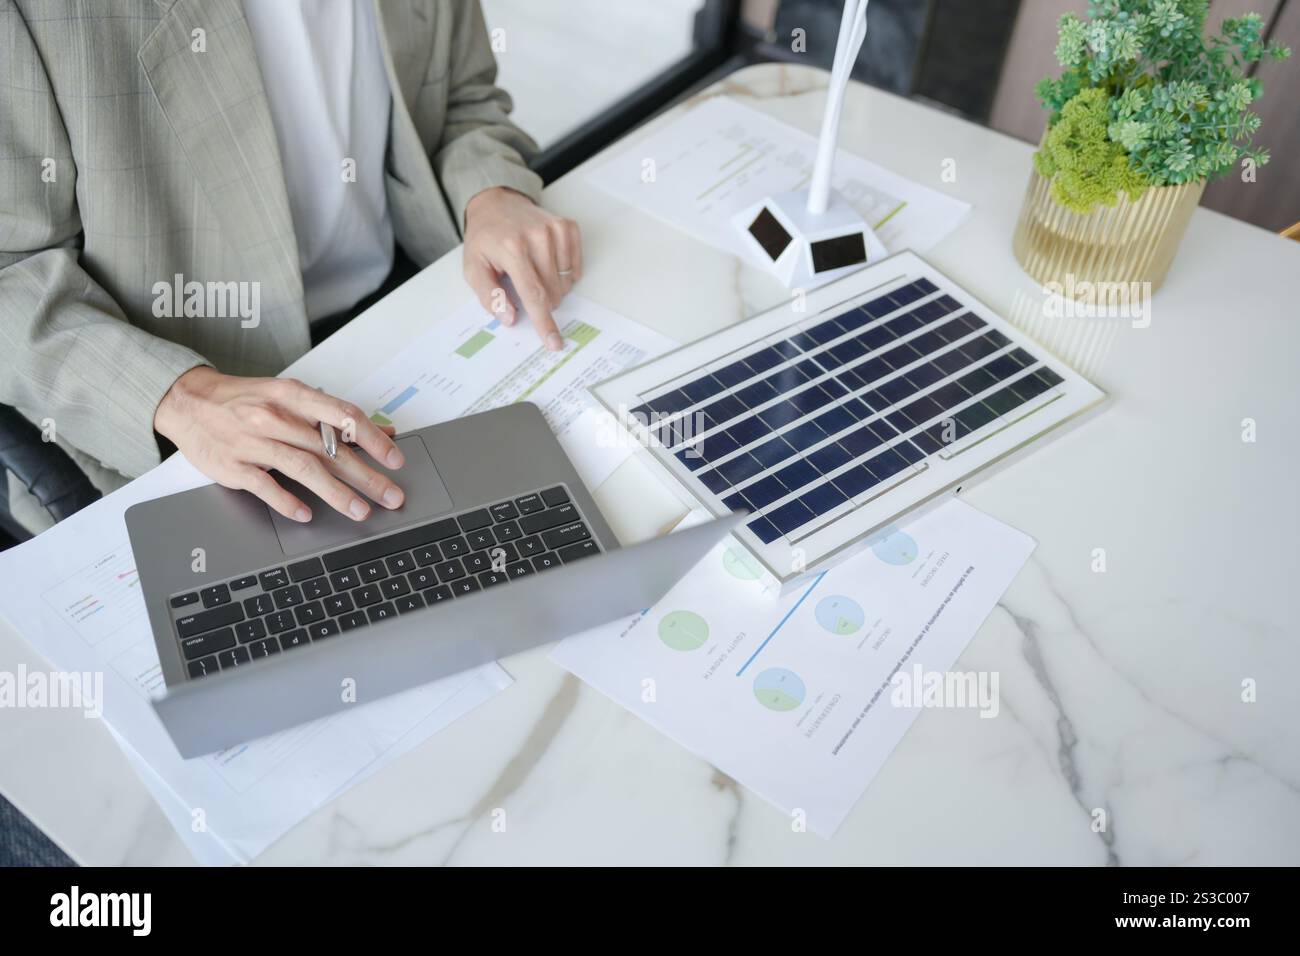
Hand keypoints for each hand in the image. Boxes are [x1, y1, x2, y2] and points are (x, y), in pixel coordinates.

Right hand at [154, 367, 405, 522]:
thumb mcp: (292, 397)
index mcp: (293, 396)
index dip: (373, 439)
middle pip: (329, 449)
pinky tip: (306, 515)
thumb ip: (336, 416)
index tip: (395, 460)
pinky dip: (287, 501)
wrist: (189, 402)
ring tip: (361, 511)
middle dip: (366, 476)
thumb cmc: (247, 400)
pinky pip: (264, 486)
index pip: (343, 415)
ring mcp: (253, 442)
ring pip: (303, 468)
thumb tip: (384, 431)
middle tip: (391, 496)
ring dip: (335, 493)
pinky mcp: (233, 465)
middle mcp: (275, 417)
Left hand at [462, 186, 581, 351]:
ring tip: (533, 270)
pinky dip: (563, 273)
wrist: (497, 204)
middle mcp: (537, 237)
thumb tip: (509, 317)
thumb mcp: (474, 268)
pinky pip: (575, 267)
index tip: (554, 342)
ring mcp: (555, 230)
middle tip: (523, 285)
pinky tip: (546, 262)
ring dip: (552, 286)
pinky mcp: (567, 227)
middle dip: (541, 301)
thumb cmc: (485, 239)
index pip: (533, 294)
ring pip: (565, 282)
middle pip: (552, 292)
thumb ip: (489, 295)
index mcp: (512, 248)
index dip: (544, 322)